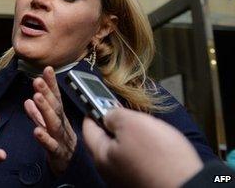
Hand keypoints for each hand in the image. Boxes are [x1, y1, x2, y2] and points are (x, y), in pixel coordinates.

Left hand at [24, 66, 76, 175]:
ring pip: (54, 123)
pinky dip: (44, 138)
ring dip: (45, 109)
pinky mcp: (57, 153)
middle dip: (47, 93)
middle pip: (55, 107)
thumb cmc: (59, 143)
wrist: (70, 168)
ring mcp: (61, 138)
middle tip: (38, 80)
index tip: (47, 69)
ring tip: (37, 97)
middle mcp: (62, 125)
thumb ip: (37, 114)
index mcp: (59, 117)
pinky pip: (51, 146)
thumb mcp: (46, 126)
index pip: (55, 98)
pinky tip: (36, 131)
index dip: (51, 84)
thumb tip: (28, 100)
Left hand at [82, 108, 202, 187]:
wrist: (189, 186)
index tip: (98, 99)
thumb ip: (114, 115)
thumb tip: (107, 114)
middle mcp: (110, 170)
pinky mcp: (142, 180)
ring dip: (131, 136)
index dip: (93, 110)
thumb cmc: (161, 160)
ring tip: (147, 128)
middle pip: (105, 139)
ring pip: (122, 149)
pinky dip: (143, 149)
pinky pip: (136, 159)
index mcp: (101, 156)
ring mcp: (125, 177)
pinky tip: (156, 145)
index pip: (88, 128)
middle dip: (115, 123)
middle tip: (127, 111)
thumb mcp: (133, 124)